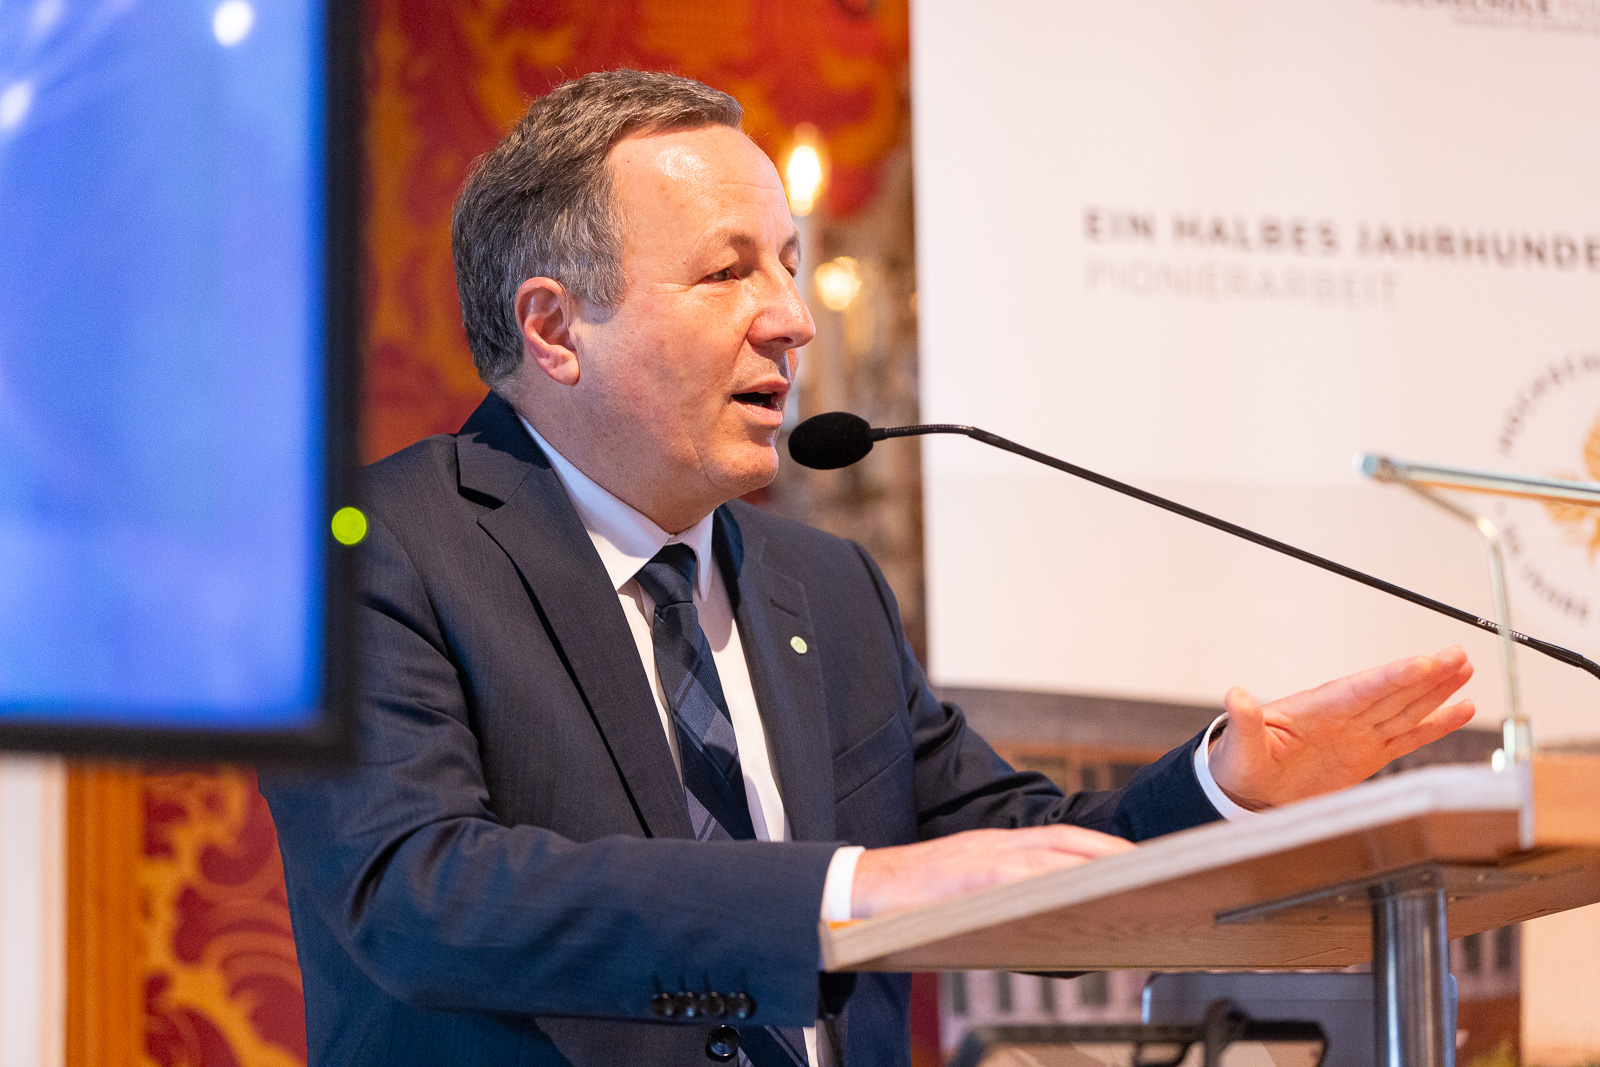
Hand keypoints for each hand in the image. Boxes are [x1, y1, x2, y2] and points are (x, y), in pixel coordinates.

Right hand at [849, 825, 1133, 918]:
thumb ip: (1001, 889)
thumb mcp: (963, 884)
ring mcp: (982, 858)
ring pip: (1052, 854)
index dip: (1101, 846)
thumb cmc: (909, 895)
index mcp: (996, 846)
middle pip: (1067, 840)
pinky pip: (1020, 876)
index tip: (1136, 858)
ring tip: (1132, 881)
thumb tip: (1044, 914)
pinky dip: (1053, 881)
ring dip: (1095, 864)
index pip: (1060, 838)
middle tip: (1155, 867)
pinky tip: (1078, 892)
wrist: (857, 888)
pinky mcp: (968, 876)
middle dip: (1113, 852)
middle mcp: (994, 844)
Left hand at [1209, 645, 1474, 809]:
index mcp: (1316, 710)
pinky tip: (1458, 709)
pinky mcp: (1369, 755)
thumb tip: (1235, 697)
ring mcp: (1359, 734)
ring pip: (1406, 708)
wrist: (1248, 788)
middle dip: (1426, 675)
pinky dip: (1435, 725)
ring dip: (1436, 691)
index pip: (1361, 689)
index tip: (1420, 663)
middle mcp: (1344, 717)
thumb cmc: (1241, 761)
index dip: (1391, 677)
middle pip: (1392, 691)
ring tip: (1464, 670)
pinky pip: (1408, 737)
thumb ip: (1245, 721)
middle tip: (1457, 654)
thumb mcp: (1240, 744)